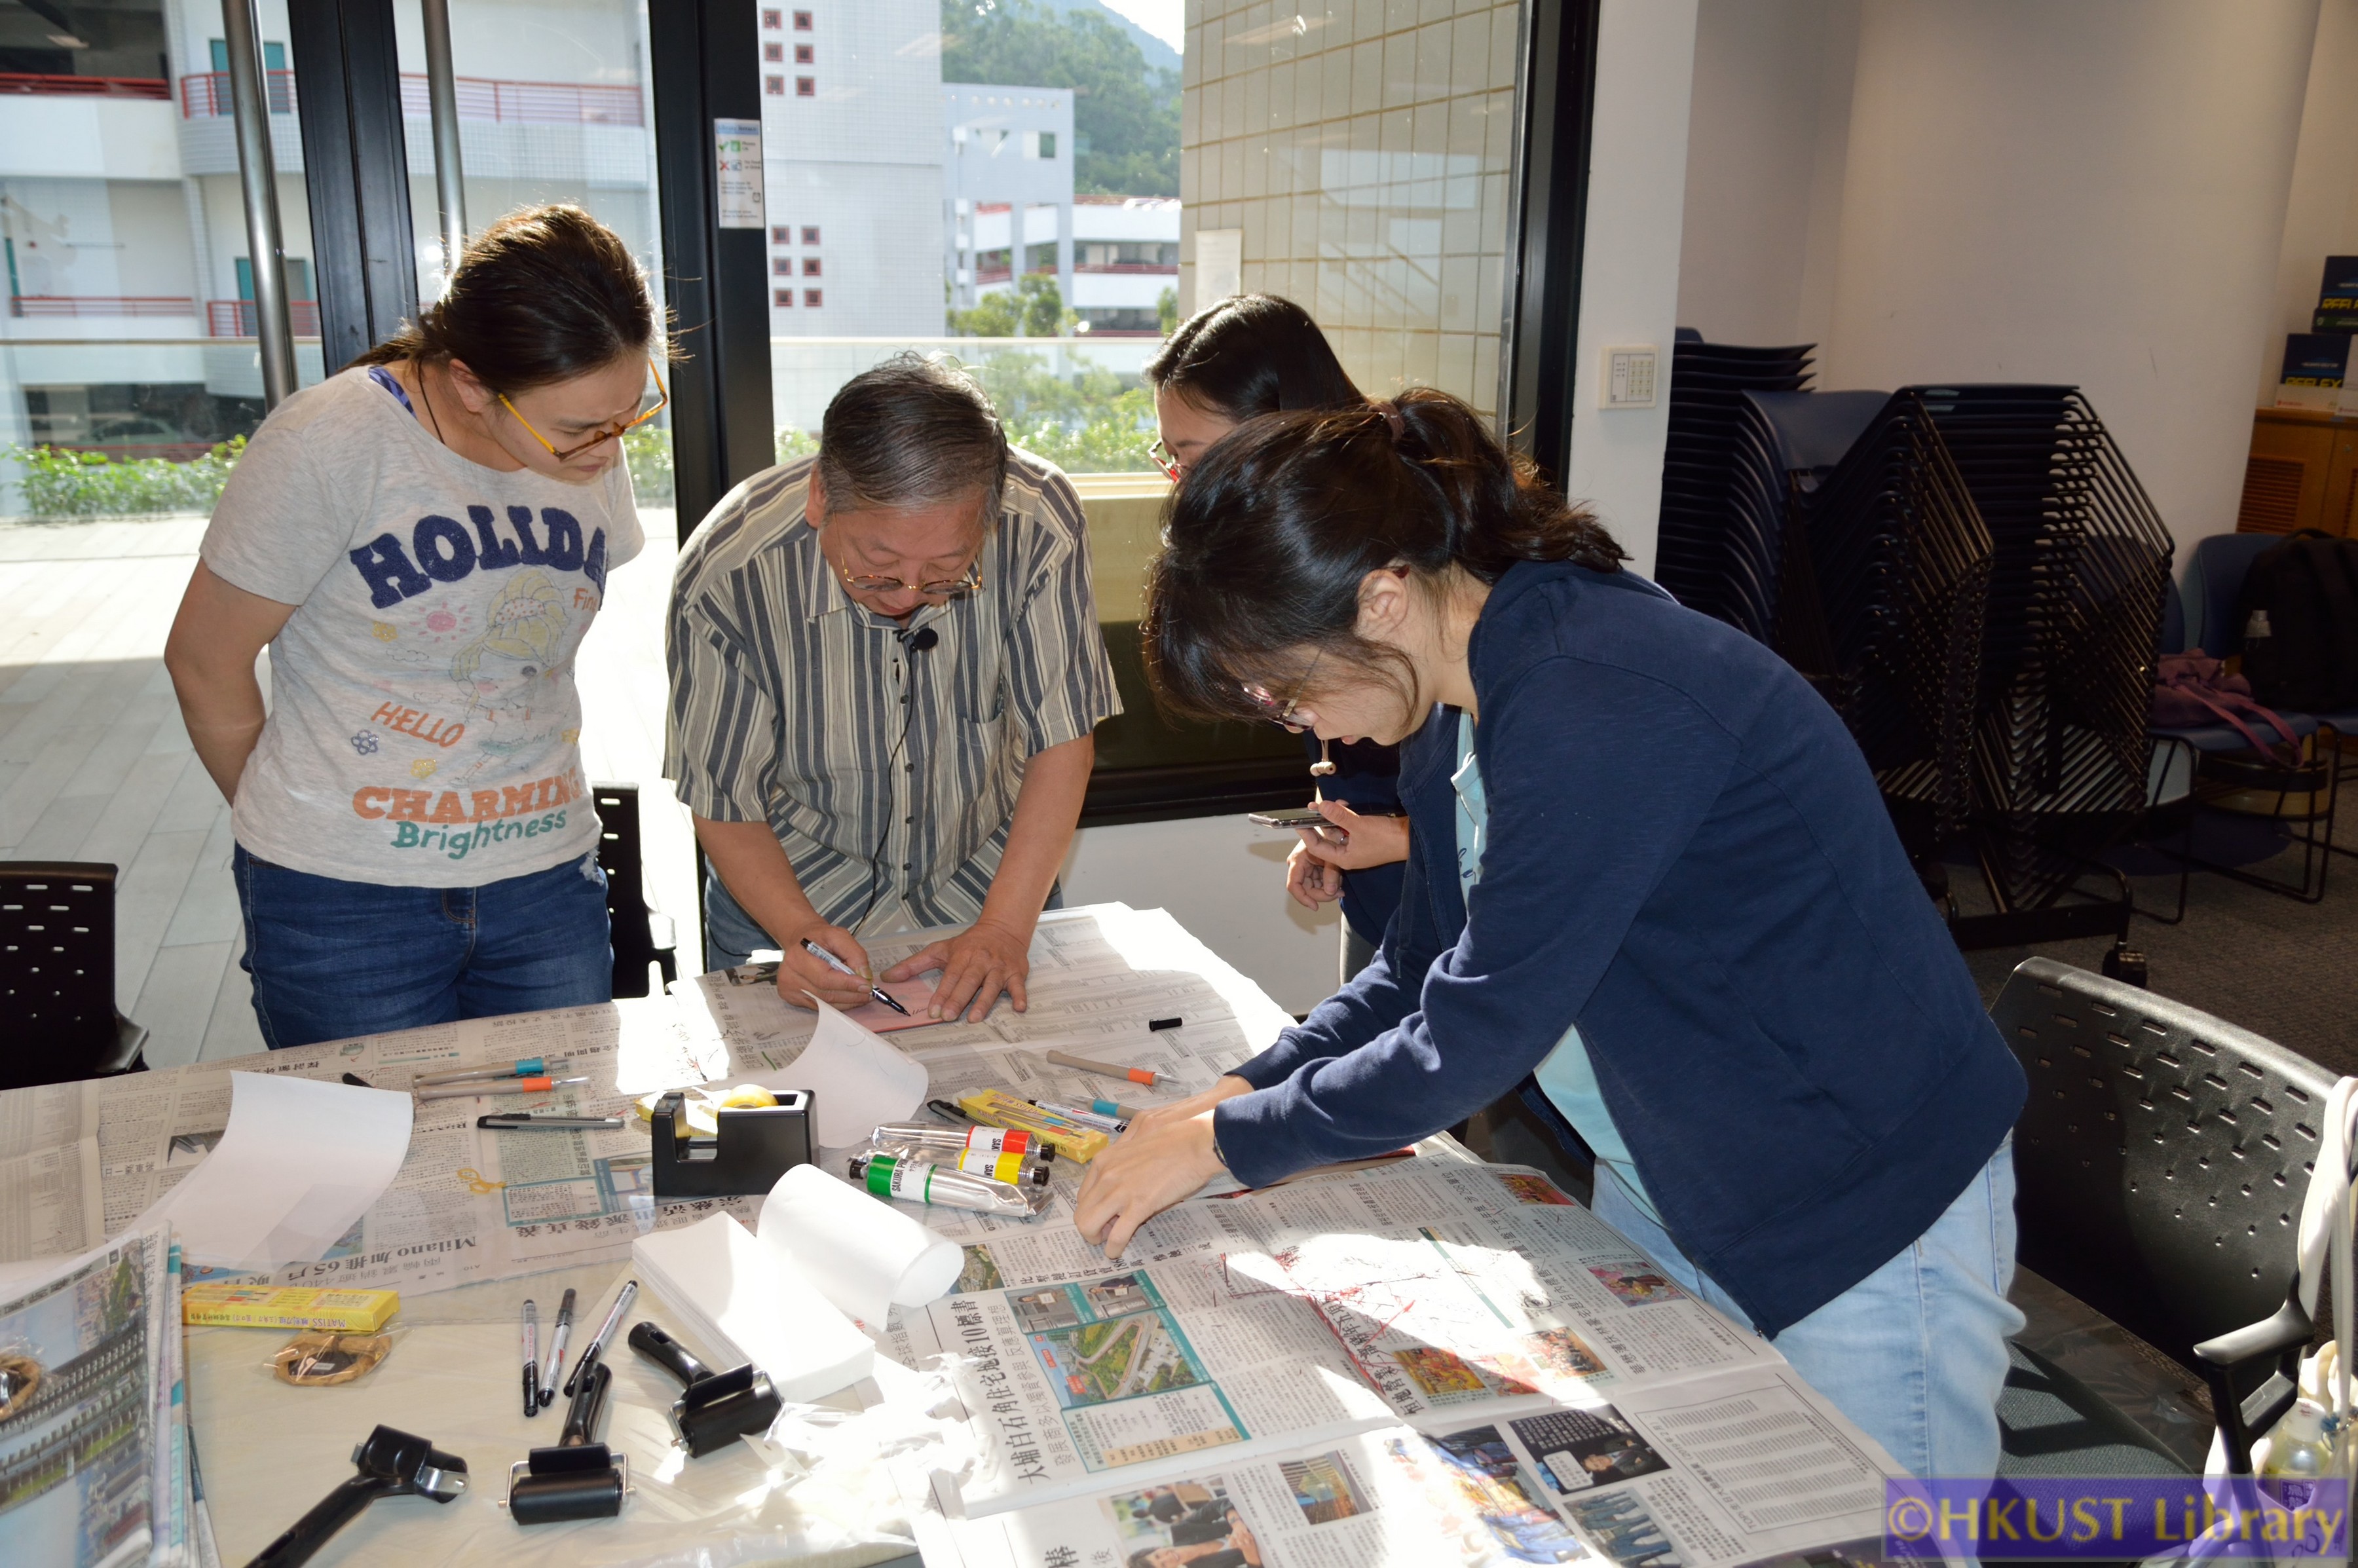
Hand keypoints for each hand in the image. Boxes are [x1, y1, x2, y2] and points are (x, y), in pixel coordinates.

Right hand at [776, 921, 875, 1010]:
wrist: (801, 941)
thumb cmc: (820, 938)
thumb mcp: (839, 936)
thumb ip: (854, 953)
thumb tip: (864, 976)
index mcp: (797, 957)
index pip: (825, 978)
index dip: (847, 984)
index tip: (867, 985)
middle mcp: (789, 975)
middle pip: (825, 994)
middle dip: (851, 995)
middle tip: (869, 993)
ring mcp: (789, 989)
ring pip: (824, 1004)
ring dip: (847, 1002)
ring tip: (862, 995)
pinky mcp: (791, 998)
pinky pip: (820, 1006)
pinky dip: (837, 1004)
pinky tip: (848, 997)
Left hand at [885, 916, 1030, 1021]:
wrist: (1003, 928)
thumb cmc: (969, 943)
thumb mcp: (940, 949)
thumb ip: (914, 964)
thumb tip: (887, 977)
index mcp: (962, 955)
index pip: (950, 976)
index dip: (942, 993)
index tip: (933, 1010)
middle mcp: (981, 961)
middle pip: (969, 981)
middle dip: (959, 999)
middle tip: (948, 1017)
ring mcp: (1000, 968)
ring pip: (992, 986)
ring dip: (984, 1002)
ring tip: (975, 1018)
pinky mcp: (1017, 973)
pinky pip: (1019, 986)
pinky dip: (1020, 996)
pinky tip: (1019, 1008)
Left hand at [1073, 1075, 1252, 1257]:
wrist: (1195, 1143)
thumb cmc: (1173, 1142)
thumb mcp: (1136, 1149)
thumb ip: (1122, 1165)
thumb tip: (1122, 1185)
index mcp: (1104, 1161)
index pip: (1082, 1196)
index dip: (1090, 1211)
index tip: (1102, 1217)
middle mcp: (1106, 1176)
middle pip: (1081, 1213)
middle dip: (1090, 1228)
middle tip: (1104, 1233)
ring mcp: (1120, 1191)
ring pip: (1088, 1226)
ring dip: (1096, 1239)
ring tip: (1108, 1244)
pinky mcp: (1138, 1206)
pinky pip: (1116, 1236)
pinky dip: (1113, 1248)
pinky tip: (1117, 1251)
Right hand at [1284, 837, 1344, 909]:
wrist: (1337, 829)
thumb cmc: (1331, 835)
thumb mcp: (1333, 857)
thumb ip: (1331, 875)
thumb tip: (1330, 891)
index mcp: (1298, 859)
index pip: (1294, 885)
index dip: (1303, 898)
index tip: (1315, 906)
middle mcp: (1299, 865)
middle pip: (1306, 890)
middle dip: (1322, 894)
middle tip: (1339, 892)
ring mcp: (1306, 868)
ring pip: (1314, 888)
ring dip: (1327, 889)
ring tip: (1340, 882)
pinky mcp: (1313, 869)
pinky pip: (1319, 883)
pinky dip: (1329, 885)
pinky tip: (1338, 879)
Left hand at [1296, 798, 1410, 871]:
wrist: (1410, 838)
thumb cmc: (1386, 837)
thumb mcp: (1359, 824)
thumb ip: (1338, 815)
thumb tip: (1320, 806)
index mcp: (1344, 859)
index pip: (1317, 848)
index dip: (1307, 834)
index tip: (1298, 821)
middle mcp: (1348, 855)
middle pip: (1326, 839)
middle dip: (1320, 823)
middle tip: (1314, 807)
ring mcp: (1356, 848)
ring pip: (1337, 832)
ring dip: (1333, 818)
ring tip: (1332, 803)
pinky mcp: (1363, 839)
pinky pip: (1347, 829)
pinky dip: (1344, 818)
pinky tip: (1344, 806)